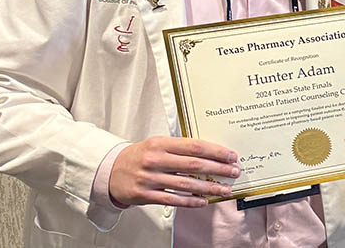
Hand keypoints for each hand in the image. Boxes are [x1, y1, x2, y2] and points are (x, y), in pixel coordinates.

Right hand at [110, 136, 239, 207]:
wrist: (110, 171)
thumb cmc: (139, 156)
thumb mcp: (157, 144)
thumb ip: (180, 148)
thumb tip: (211, 154)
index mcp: (160, 143)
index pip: (195, 146)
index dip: (216, 152)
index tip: (231, 156)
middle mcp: (155, 160)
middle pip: (194, 165)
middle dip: (218, 169)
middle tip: (234, 172)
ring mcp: (149, 178)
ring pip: (186, 184)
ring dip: (209, 188)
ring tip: (224, 189)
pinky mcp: (144, 195)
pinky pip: (173, 199)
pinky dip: (191, 201)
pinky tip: (204, 201)